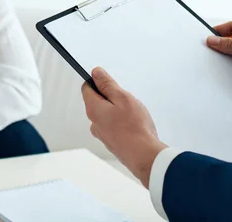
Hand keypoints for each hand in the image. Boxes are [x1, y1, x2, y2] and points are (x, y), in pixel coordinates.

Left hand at [82, 67, 166, 187]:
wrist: (144, 156)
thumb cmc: (135, 127)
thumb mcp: (122, 98)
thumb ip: (107, 84)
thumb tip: (96, 73)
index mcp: (93, 109)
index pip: (87, 88)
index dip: (97, 81)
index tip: (109, 81)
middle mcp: (94, 123)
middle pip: (97, 101)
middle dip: (111, 97)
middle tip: (126, 100)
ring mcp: (102, 134)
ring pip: (106, 115)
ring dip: (117, 111)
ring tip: (133, 114)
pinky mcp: (111, 142)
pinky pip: (113, 126)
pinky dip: (121, 123)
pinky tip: (134, 125)